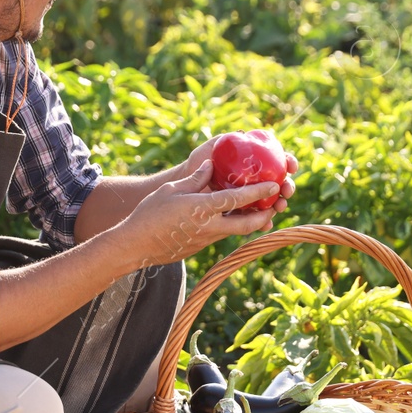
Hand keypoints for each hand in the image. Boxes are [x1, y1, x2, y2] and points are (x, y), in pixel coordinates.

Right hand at [108, 160, 281, 268]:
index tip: (273, 185)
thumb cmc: (149, 214)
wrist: (136, 245)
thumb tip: (211, 165)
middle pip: (246, 224)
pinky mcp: (201, 247)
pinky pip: (223, 235)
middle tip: (275, 205)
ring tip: (261, 212)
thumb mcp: (171, 190)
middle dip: (264, 216)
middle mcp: (209, 227)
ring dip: (251, 222)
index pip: (237, 199)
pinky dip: (233, 226)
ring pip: (237, 232)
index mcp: (202, 209)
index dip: (258, 192)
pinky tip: (234, 218)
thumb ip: (195, 179)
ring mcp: (206, 240)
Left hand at [182, 134, 299, 212]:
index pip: (277, 159)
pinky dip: (263, 222)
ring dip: (280, 204)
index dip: (288, 161)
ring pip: (272, 201)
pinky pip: (256, 219)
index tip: (291, 166)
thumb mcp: (212, 148)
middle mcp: (255, 179)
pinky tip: (266, 224)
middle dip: (288, 186)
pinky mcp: (242, 212)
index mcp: (254, 161)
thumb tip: (242, 134)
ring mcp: (250, 197)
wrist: (185, 183)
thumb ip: (226, 140)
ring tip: (279, 207)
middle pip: (279, 182)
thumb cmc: (198, 162)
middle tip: (286, 190)